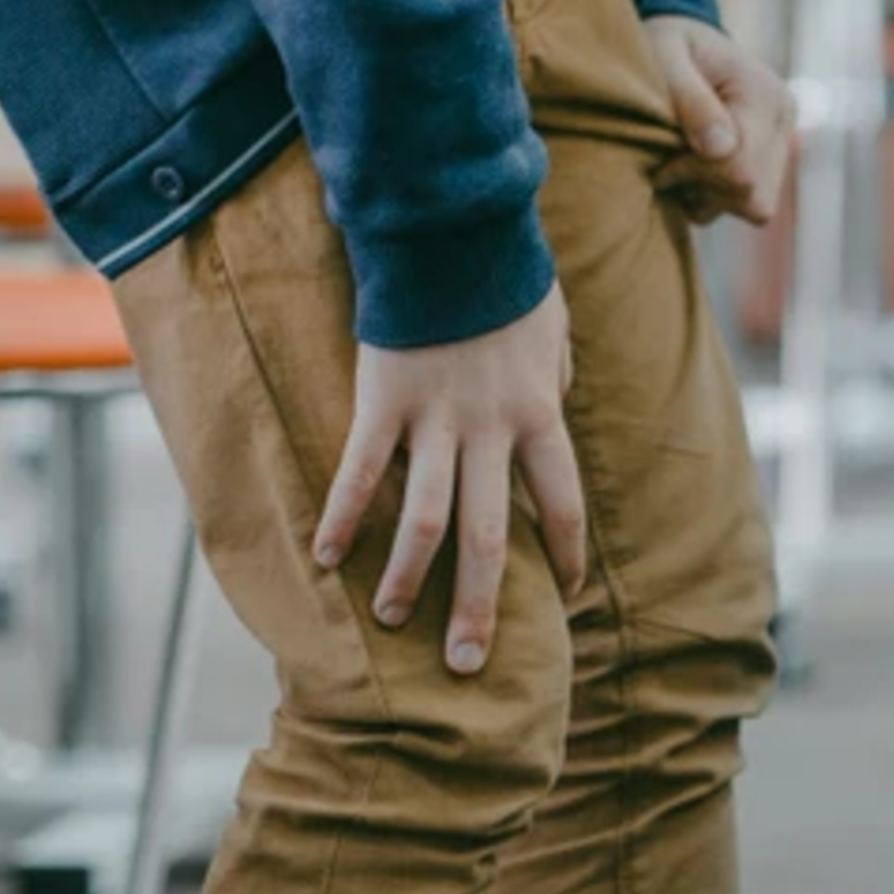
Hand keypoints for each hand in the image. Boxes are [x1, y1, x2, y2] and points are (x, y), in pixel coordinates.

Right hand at [313, 286, 586, 675]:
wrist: (452, 230)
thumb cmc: (505, 278)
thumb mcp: (551, 333)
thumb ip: (552, 381)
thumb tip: (552, 411)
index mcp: (539, 417)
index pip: (562, 504)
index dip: (564, 554)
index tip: (563, 595)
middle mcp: (490, 431)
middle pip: (488, 539)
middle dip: (479, 607)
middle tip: (469, 663)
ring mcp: (434, 420)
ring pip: (424, 521)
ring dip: (406, 579)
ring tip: (392, 621)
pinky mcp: (381, 401)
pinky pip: (361, 473)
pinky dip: (344, 518)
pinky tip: (328, 558)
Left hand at [647, 15, 796, 227]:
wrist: (687, 40)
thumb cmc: (668, 43)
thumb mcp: (665, 55)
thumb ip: (689, 99)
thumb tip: (719, 150)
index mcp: (765, 96)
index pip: (740, 167)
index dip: (694, 173)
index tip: (663, 158)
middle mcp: (783, 125)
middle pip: (752, 194)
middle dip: (703, 187)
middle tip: (667, 163)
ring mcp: (782, 146)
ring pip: (755, 206)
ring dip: (710, 197)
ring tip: (680, 165)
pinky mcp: (771, 164)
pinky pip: (751, 206)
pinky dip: (717, 198)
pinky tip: (694, 173)